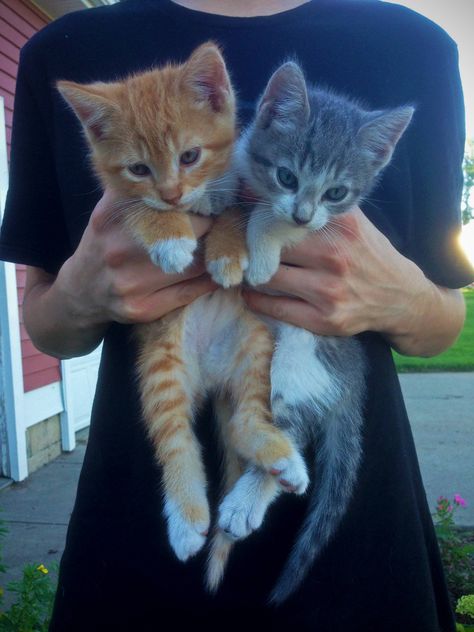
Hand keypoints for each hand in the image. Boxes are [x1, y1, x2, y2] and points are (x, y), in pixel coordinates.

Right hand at [23, 189, 217, 357]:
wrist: (81, 291)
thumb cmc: (106, 243)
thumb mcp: (111, 209)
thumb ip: (141, 190)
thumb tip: (187, 172)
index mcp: (113, 214)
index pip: (172, 201)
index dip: (199, 199)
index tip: (216, 198)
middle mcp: (120, 248)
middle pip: (190, 230)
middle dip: (212, 225)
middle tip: (226, 222)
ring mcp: (130, 282)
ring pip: (195, 264)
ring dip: (215, 254)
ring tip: (224, 245)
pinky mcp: (142, 308)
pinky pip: (190, 292)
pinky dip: (210, 280)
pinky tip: (217, 271)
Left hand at [242, 208, 463, 355]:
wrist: (400, 298)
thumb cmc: (370, 255)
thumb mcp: (355, 224)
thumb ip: (321, 209)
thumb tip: (271, 190)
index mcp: (342, 226)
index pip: (287, 216)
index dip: (263, 217)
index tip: (248, 218)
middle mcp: (335, 256)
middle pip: (274, 246)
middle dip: (254, 245)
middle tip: (242, 244)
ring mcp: (329, 290)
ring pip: (270, 277)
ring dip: (252, 273)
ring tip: (246, 268)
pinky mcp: (324, 319)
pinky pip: (276, 308)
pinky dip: (256, 299)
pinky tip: (251, 292)